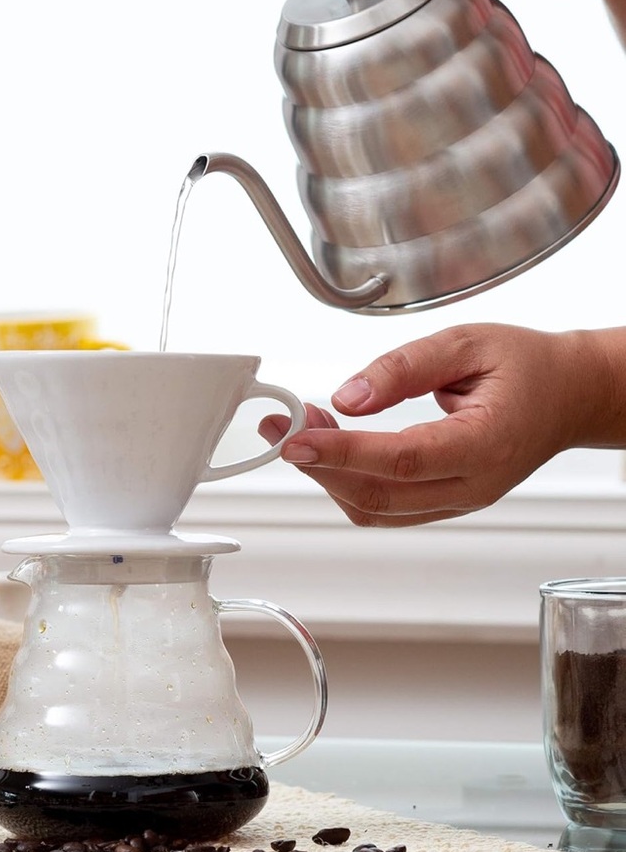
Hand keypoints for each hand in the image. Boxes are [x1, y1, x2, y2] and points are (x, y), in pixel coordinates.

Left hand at [258, 323, 625, 526]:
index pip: (400, 460)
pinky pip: (386, 505)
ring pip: (376, 508)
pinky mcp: (445, 501)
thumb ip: (404, 368)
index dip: (341, 452)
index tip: (295, 439)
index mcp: (486, 445)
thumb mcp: (466, 343)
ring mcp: (458, 500)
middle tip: (283, 426)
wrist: (569, 395)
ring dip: (329, 473)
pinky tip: (332, 445)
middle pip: (379, 494)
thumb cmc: (528, 367)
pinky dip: (349, 480)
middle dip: (320, 464)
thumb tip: (349, 397)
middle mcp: (472, 485)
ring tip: (305, 427)